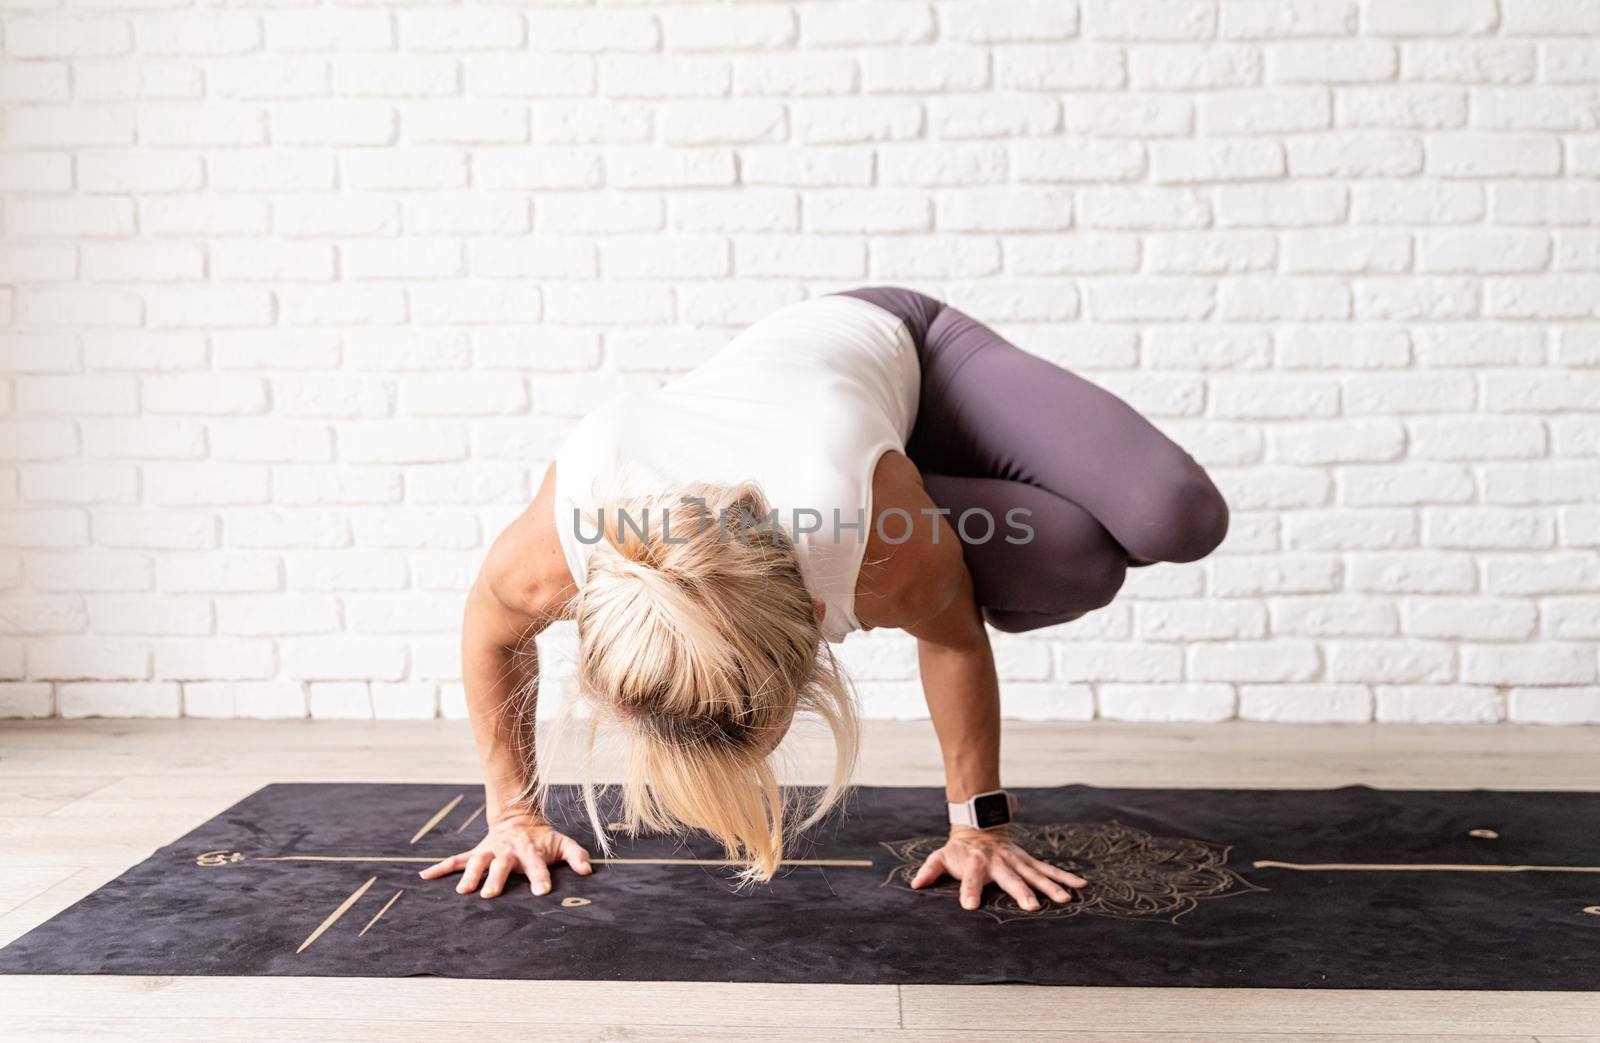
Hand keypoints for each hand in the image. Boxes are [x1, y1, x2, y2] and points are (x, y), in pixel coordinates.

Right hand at [418, 809, 591, 898]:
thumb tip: (587, 871)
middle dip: (496, 879)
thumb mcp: (562, 843)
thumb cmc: (543, 838)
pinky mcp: (476, 853)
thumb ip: (576, 856)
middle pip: (501, 865)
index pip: (537, 864)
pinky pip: (455, 860)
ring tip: (461, 891)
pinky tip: (425, 876)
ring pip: (476, 862)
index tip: (542, 892)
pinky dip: (440, 867)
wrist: (519, 818)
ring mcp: (489, 851)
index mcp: (529, 850)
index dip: (540, 877)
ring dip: (468, 875)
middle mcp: (507, 851)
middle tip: (489, 895)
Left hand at [910, 826, 1086, 911]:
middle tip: (1032, 908)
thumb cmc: (959, 850)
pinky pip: (1048, 869)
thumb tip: (916, 885)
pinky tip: (1081, 886)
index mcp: (975, 864)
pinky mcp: (1028, 861)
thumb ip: (930, 870)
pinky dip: (1065, 877)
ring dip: (1050, 887)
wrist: (978, 826)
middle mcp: (998, 863)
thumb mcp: (940, 856)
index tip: (970, 906)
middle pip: (1010, 879)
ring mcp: (1016, 861)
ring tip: (1065, 900)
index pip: (970, 879)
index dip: (969, 891)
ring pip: (1035, 874)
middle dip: (1021, 892)